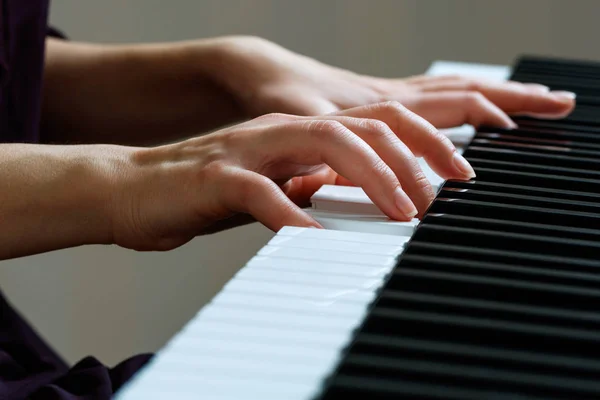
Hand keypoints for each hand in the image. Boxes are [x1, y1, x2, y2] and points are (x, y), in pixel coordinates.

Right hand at [110, 102, 471, 250]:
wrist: (128, 186)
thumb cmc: (202, 190)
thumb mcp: (269, 186)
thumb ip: (307, 187)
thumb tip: (347, 203)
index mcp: (296, 132)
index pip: (373, 124)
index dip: (421, 143)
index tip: (458, 176)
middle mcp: (279, 131)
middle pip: (362, 125)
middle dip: (411, 157)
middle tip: (440, 198)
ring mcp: (248, 149)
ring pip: (322, 143)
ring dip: (369, 177)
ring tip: (400, 213)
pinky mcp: (215, 177)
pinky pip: (261, 192)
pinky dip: (293, 214)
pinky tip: (315, 237)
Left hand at [213, 36, 574, 125]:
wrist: (259, 72)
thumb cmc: (279, 96)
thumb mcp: (304, 124)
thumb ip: (332, 146)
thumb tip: (357, 174)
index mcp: (385, 101)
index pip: (452, 106)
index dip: (488, 119)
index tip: (522, 134)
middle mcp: (395, 95)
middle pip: (467, 93)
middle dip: (515, 98)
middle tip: (559, 104)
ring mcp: (387, 95)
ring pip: (453, 91)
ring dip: (495, 96)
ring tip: (531, 105)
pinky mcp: (376, 99)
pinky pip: (432, 96)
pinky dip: (460, 100)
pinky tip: (468, 110)